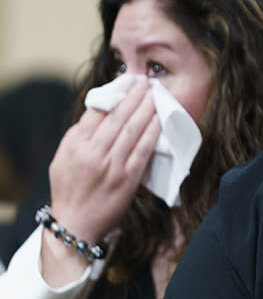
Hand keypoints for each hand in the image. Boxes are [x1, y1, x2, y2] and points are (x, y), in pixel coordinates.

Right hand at [40, 76, 159, 285]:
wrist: (75, 223)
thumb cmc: (69, 188)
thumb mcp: (62, 158)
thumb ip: (78, 135)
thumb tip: (99, 111)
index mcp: (76, 145)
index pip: (97, 111)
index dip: (115, 93)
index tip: (127, 81)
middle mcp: (93, 153)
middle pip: (118, 117)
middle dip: (134, 96)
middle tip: (145, 81)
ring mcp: (112, 165)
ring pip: (132, 130)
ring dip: (146, 109)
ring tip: (154, 94)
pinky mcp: (128, 178)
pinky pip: (143, 150)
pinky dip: (152, 132)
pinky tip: (159, 119)